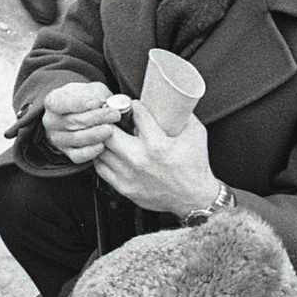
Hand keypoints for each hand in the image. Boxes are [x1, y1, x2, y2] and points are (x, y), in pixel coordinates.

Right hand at [41, 82, 123, 162]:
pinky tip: (101, 145)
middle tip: (114, 115)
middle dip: (97, 118)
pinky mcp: (67, 152)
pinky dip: (91, 151)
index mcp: (52, 102)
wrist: (76, 115)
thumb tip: (105, 103)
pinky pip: (78, 155)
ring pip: (77, 138)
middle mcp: (51, 121)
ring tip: (110, 129)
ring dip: (96, 134)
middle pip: (74, 121)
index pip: (59, 102)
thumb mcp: (90, 90)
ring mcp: (58, 138)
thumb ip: (98, 93)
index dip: (79, 103)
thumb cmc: (84, 100)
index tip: (98, 102)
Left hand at [92, 101, 220, 215]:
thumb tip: (172, 98)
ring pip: (101, 150)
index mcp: (157, 145)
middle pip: (108, 133)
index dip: (132, 106)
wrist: (193, 198)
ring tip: (108, 133)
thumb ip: (184, 115)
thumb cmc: (194, 166)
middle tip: (112, 118)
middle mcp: (139, 160)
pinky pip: (100, 168)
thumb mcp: (196, 134)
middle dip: (109, 121)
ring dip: (102, 139)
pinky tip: (107, 151)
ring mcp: (129, 175)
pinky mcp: (124, 187)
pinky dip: (101, 157)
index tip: (132, 104)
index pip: (136, 116)